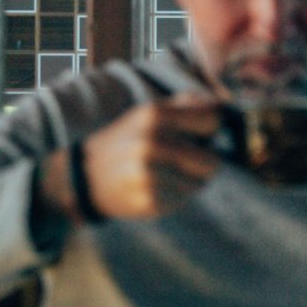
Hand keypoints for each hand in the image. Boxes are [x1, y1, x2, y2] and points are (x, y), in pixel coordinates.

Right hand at [41, 93, 223, 221]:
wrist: (84, 176)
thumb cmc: (126, 140)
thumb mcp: (148, 114)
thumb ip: (186, 105)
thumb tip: (222, 105)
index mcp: (154, 115)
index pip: (212, 121)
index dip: (209, 130)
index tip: (199, 134)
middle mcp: (152, 144)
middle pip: (212, 161)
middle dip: (202, 161)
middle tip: (180, 159)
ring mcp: (150, 175)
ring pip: (199, 183)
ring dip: (187, 180)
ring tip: (160, 173)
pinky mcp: (149, 201)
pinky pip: (183, 199)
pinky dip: (173, 195)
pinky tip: (152, 187)